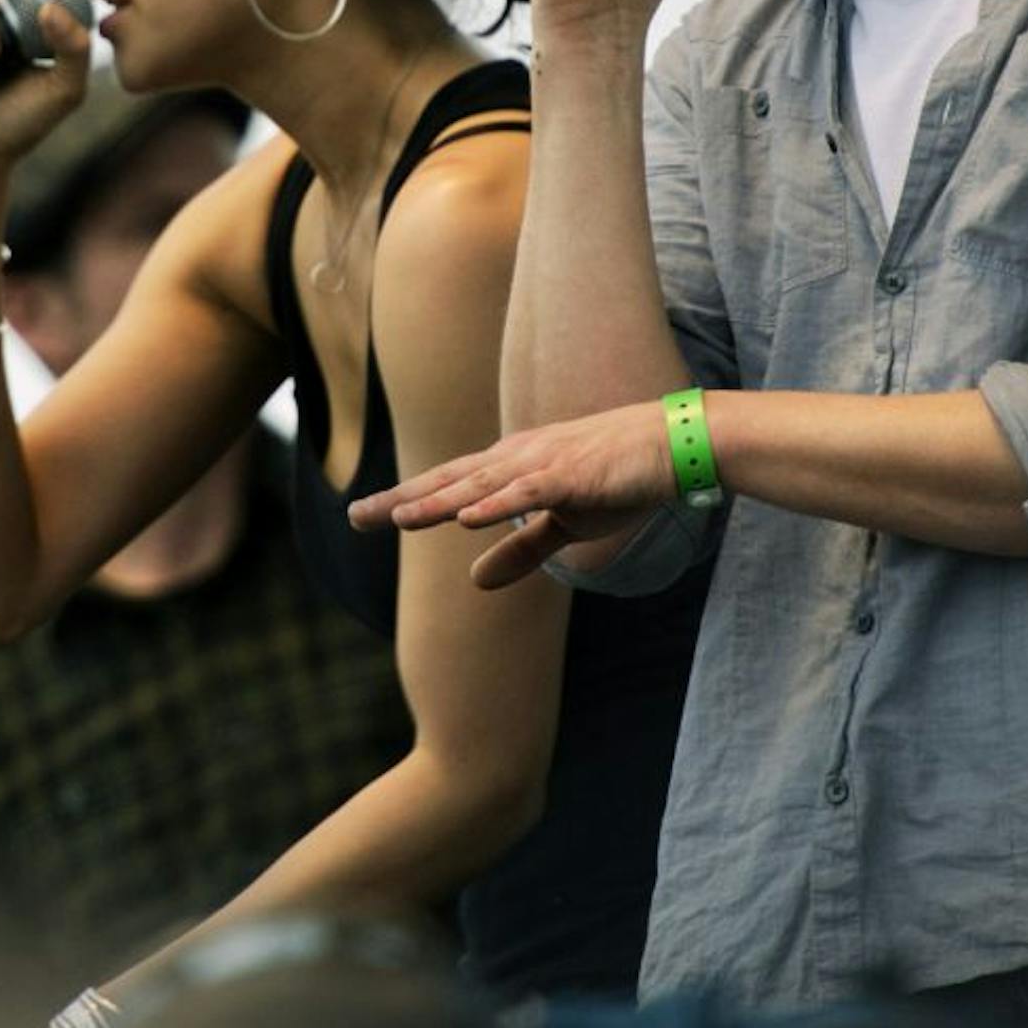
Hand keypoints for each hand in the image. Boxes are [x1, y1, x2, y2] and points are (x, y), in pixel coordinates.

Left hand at [349, 402, 675, 587]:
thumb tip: (475, 581)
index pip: (448, 487)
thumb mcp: (563, 525)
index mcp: (511, 468)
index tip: (362, 516)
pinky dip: (498, 502)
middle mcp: (517, 459)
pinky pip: (529, 491)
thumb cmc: (619, 479)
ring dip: (440, 501)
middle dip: (403, 499)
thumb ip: (519, 550)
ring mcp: (543, 464)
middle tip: (355, 516)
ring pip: (481, 486)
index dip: (405, 501)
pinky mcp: (573, 475)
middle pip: (450, 482)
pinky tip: (469, 517)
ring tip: (399, 517)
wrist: (672, 446)